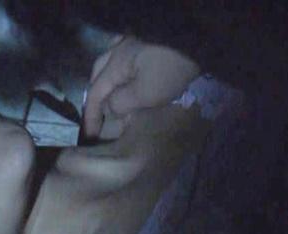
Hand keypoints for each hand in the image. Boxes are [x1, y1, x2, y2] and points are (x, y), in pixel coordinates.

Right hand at [83, 35, 199, 139]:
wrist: (198, 43)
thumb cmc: (171, 70)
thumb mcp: (145, 93)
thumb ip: (121, 103)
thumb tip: (111, 108)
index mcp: (116, 64)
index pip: (95, 93)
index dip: (91, 116)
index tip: (90, 136)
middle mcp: (118, 51)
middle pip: (98, 77)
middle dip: (96, 100)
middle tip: (98, 119)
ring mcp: (132, 45)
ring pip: (109, 66)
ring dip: (106, 85)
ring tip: (110, 103)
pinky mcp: (148, 44)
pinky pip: (123, 58)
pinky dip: (119, 72)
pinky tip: (125, 80)